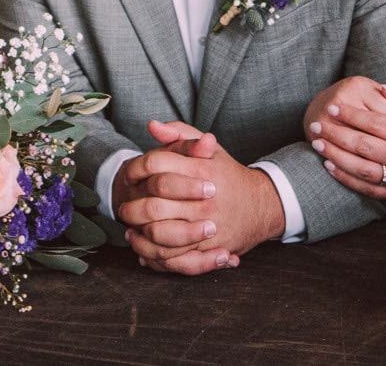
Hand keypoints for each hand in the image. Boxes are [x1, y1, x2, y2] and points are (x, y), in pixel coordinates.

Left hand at [114, 119, 284, 274]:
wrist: (261, 205)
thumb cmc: (228, 175)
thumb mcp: (209, 148)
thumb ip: (180, 134)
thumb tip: (152, 125)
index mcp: (201, 169)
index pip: (155, 165)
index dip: (134, 170)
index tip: (127, 177)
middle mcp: (204, 200)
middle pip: (153, 206)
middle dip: (132, 209)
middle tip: (124, 211)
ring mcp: (207, 227)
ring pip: (160, 235)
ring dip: (139, 235)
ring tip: (130, 230)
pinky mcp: (210, 250)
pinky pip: (175, 258)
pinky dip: (154, 257)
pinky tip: (144, 250)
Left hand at [310, 83, 385, 212]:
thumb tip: (383, 89)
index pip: (376, 124)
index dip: (352, 115)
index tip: (334, 107)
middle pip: (364, 146)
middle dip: (336, 134)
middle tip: (316, 124)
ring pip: (361, 170)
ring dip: (336, 156)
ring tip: (317, 143)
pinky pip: (367, 189)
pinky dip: (346, 179)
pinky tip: (330, 167)